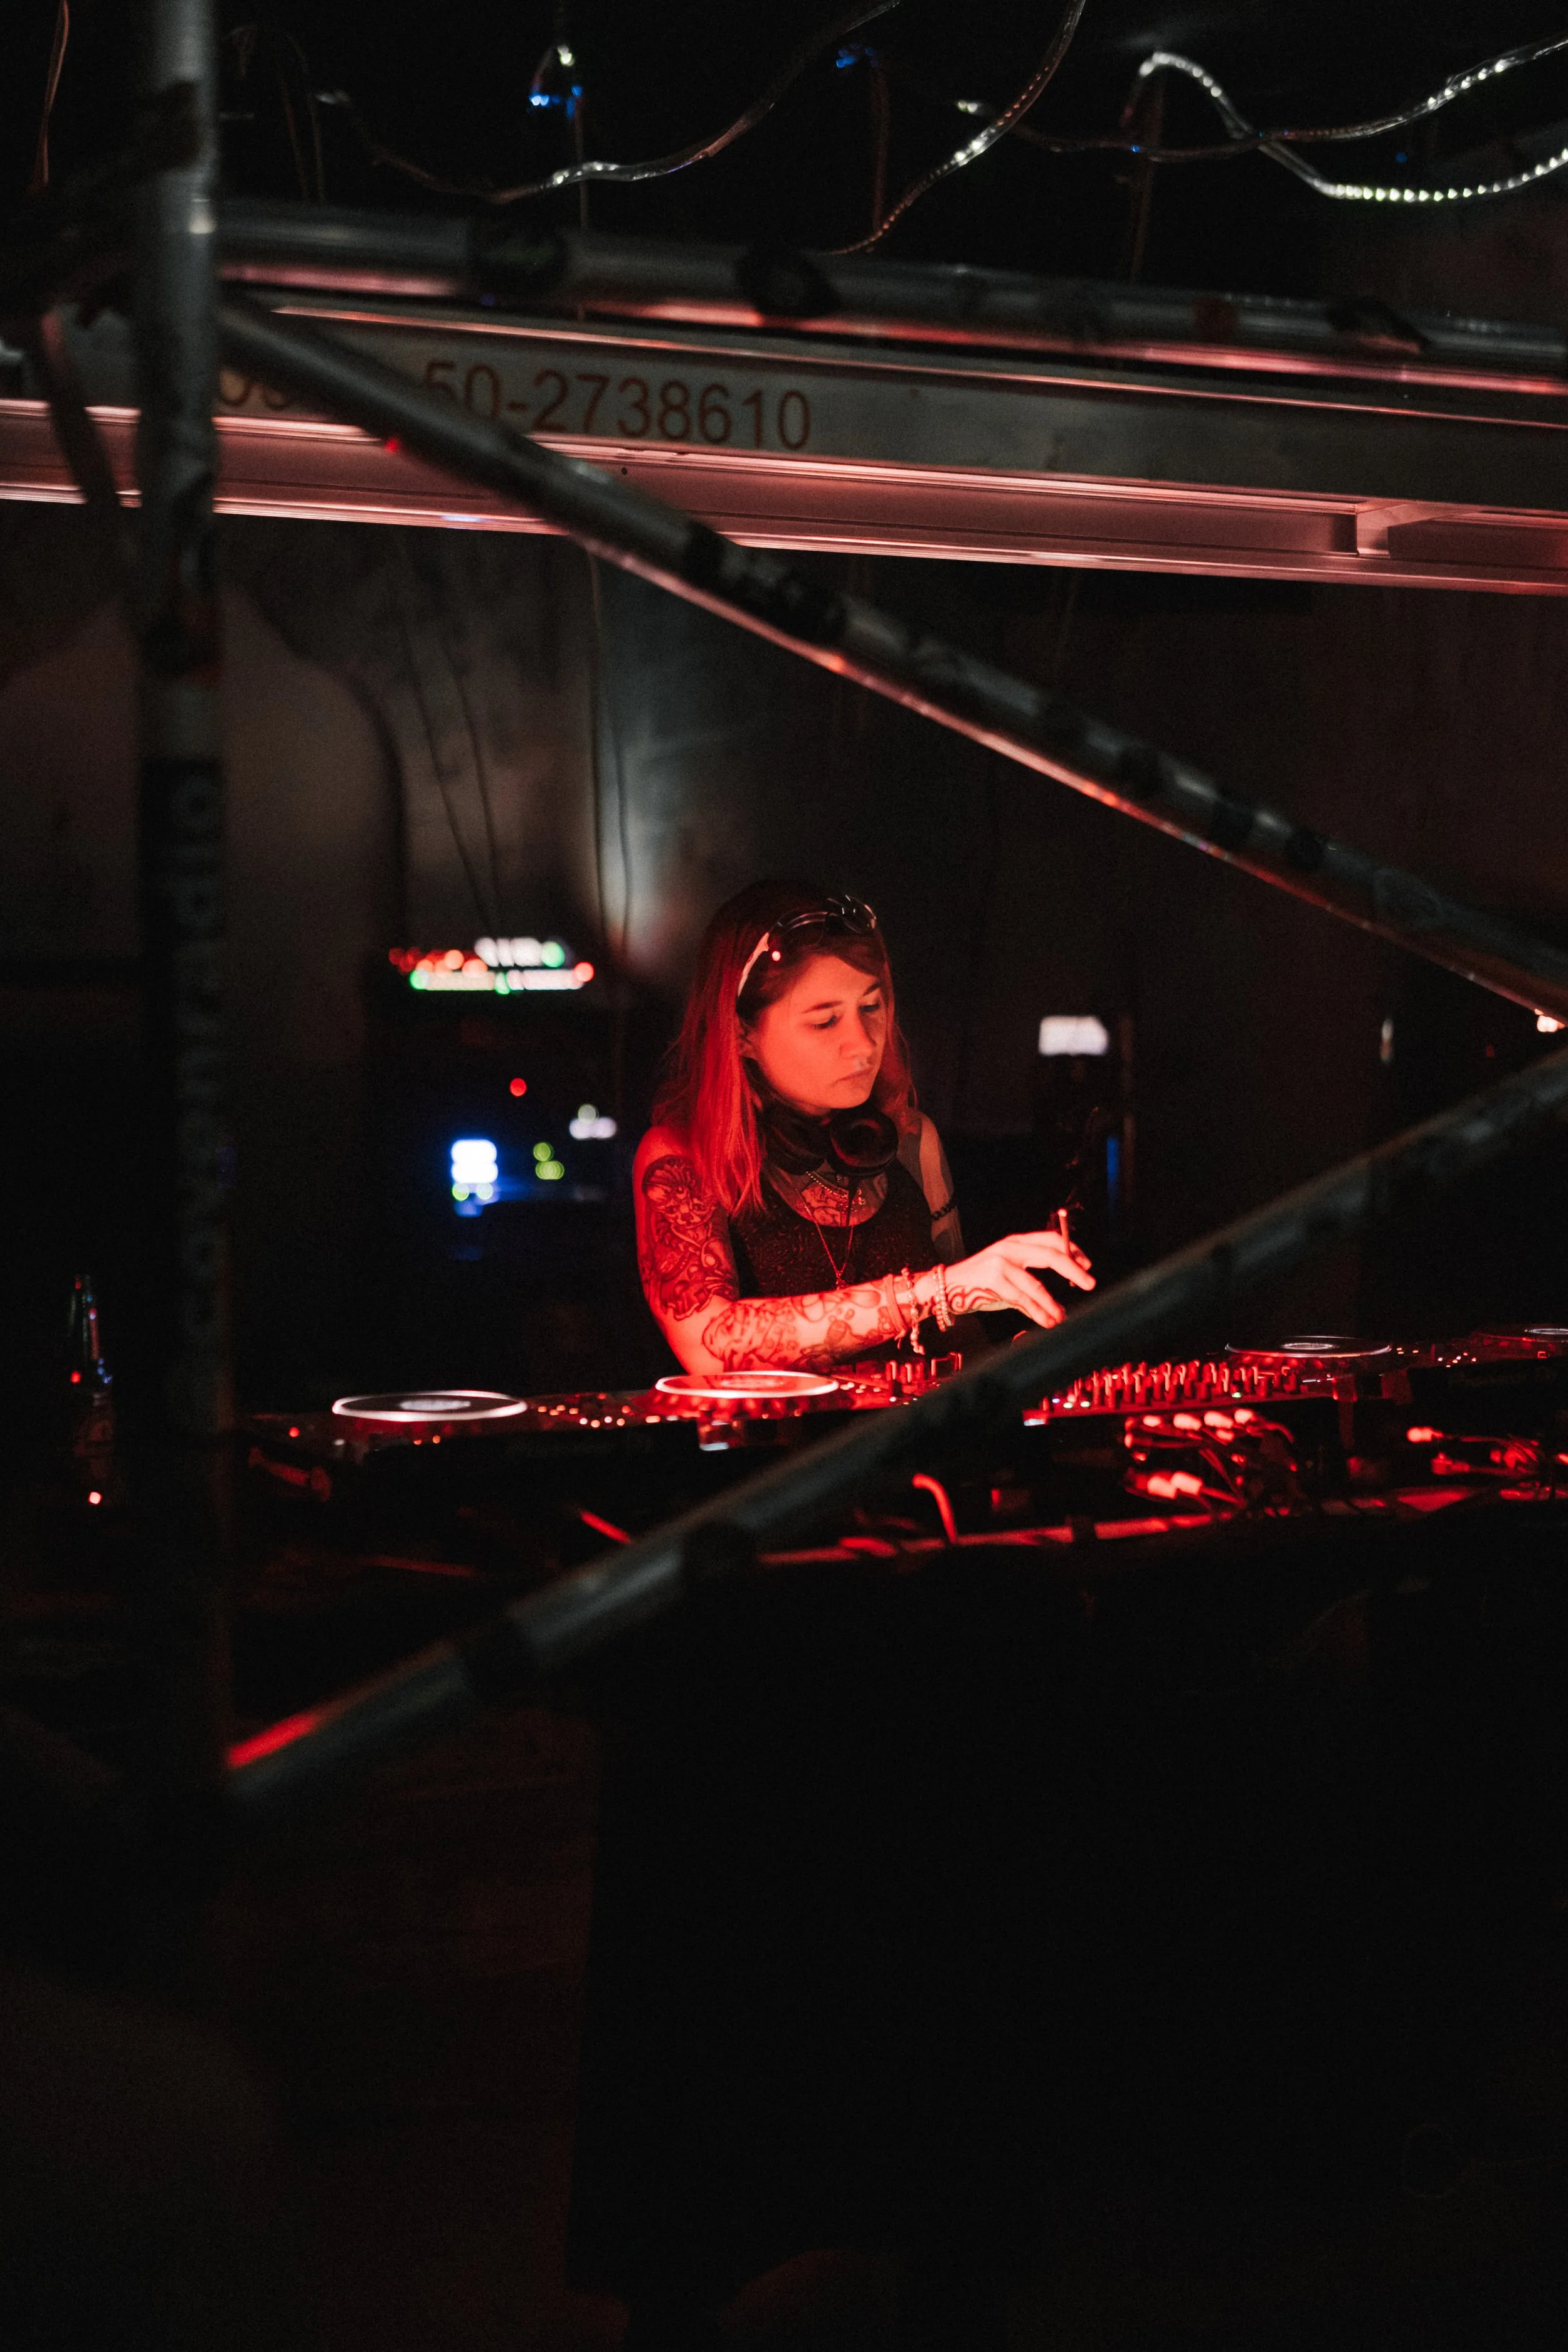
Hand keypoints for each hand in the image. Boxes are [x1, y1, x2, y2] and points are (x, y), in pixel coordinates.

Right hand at [931, 1229, 1094, 1329]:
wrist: (946, 1287)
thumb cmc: (980, 1283)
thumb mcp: (1007, 1273)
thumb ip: (1030, 1281)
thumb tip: (1058, 1306)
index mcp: (1016, 1241)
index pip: (1050, 1238)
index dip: (1072, 1249)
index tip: (1086, 1264)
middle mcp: (1010, 1247)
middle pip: (1050, 1254)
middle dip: (1073, 1270)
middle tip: (1089, 1283)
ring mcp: (1001, 1263)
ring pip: (1036, 1285)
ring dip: (1053, 1304)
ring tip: (1062, 1317)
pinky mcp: (993, 1280)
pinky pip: (1023, 1299)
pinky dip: (1039, 1312)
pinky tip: (1048, 1321)